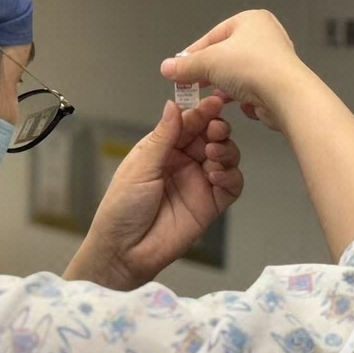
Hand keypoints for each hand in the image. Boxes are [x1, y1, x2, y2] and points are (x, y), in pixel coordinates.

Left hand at [64, 96, 242, 289]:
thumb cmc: (122, 209)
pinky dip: (231, 176)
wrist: (125, 251)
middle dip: (217, 128)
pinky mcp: (210, 204)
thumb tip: (173, 105)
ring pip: (225, 156)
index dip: (202, 111)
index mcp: (163, 148)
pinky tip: (218, 176)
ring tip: (213, 154)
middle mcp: (183, 162)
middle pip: (211, 136)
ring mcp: (198, 182)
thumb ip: (163, 137)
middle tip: (216, 129)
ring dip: (226, 150)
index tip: (214, 101)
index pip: (188, 123)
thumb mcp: (140, 167)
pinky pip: (231, 185)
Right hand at [159, 10, 310, 130]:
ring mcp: (273, 61)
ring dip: (223, 86)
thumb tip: (167, 67)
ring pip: (237, 73)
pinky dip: (241, 96)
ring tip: (211, 97)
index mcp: (250, 20)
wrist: (287, 96)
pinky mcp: (277, 83)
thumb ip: (185, 65)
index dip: (192, 55)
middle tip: (190, 84)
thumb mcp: (209, 62)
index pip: (212, 36)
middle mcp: (265, 36)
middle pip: (224, 55)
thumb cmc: (254, 67)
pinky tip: (235, 103)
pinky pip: (251, 88)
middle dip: (207, 72)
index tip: (178, 70)